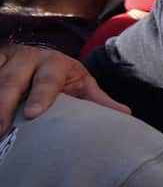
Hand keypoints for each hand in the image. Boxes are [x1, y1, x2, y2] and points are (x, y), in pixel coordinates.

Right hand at [0, 44, 129, 132]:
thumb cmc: (64, 79)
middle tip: (2, 128)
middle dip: (5, 103)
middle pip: (12, 80)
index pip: (48, 79)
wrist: (40, 59)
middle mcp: (27, 58)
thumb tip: (127, 115)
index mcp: (55, 62)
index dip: (41, 96)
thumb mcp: (81, 85)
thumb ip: (98, 100)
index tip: (34, 114)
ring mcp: (5, 60)